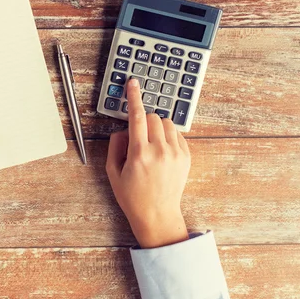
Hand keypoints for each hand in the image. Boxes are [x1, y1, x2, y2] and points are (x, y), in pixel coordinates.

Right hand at [106, 79, 190, 247]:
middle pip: (154, 117)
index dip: (134, 97)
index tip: (133, 84)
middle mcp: (160, 151)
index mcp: (139, 153)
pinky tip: (161, 151)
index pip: (137, 116)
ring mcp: (176, 154)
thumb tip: (123, 129)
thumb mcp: (113, 172)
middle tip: (139, 136)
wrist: (157, 215)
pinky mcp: (186, 157)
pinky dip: (167, 136)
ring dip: (157, 127)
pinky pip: (177, 134)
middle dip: (144, 120)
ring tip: (151, 144)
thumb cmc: (132, 196)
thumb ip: (114, 146)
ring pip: (167, 123)